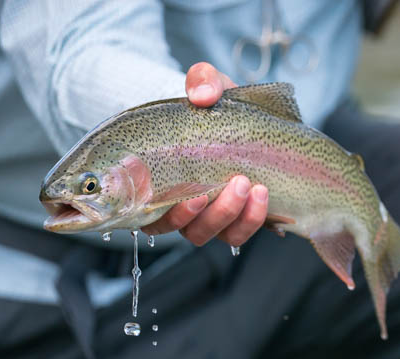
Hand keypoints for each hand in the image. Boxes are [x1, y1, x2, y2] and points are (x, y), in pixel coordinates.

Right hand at [141, 62, 268, 246]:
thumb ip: (204, 81)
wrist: (257, 123)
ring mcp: (203, 217)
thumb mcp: (212, 88)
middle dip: (198, 212)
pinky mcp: (231, 224)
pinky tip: (262, 195)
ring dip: (225, 214)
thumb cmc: (220, 109)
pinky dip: (249, 220)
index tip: (173, 192)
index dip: (148, 211)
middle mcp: (174, 203)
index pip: (137, 208)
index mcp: (157, 176)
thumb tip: (201, 97)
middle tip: (230, 181)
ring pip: (202, 233)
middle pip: (172, 226)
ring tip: (247, 184)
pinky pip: (235, 235)